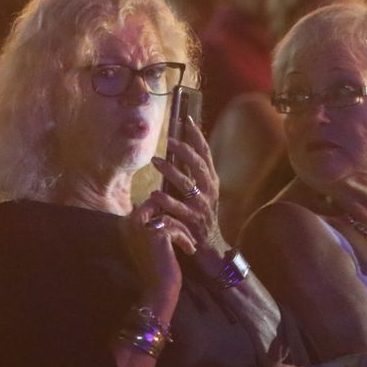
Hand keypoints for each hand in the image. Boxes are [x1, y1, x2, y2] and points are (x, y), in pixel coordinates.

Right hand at [121, 199, 183, 307]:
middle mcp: (130, 224)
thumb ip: (151, 227)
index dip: (161, 211)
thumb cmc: (153, 270)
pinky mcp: (157, 235)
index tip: (174, 225)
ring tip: (191, 243)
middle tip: (183, 228)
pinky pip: (176, 230)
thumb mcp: (149, 244)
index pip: (145, 206)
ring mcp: (142, 228)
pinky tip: (191, 250)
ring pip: (169, 218)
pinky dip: (186, 240)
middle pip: (155, 204)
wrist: (158, 290)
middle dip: (171, 214)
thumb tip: (163, 211)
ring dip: (183, 230)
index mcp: (124, 226)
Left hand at [150, 115, 225, 261]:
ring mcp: (202, 208)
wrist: (213, 247)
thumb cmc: (202, 215)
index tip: (188, 120)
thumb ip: (193, 173)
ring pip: (187, 186)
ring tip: (156, 161)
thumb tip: (180, 150)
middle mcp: (209, 192)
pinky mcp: (193, 223)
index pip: (206, 155)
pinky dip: (166, 203)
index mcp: (212, 181)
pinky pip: (179, 211)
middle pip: (199, 166)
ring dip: (171, 172)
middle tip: (169, 141)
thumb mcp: (202, 192)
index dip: (197, 137)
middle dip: (185, 151)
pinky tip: (154, 195)